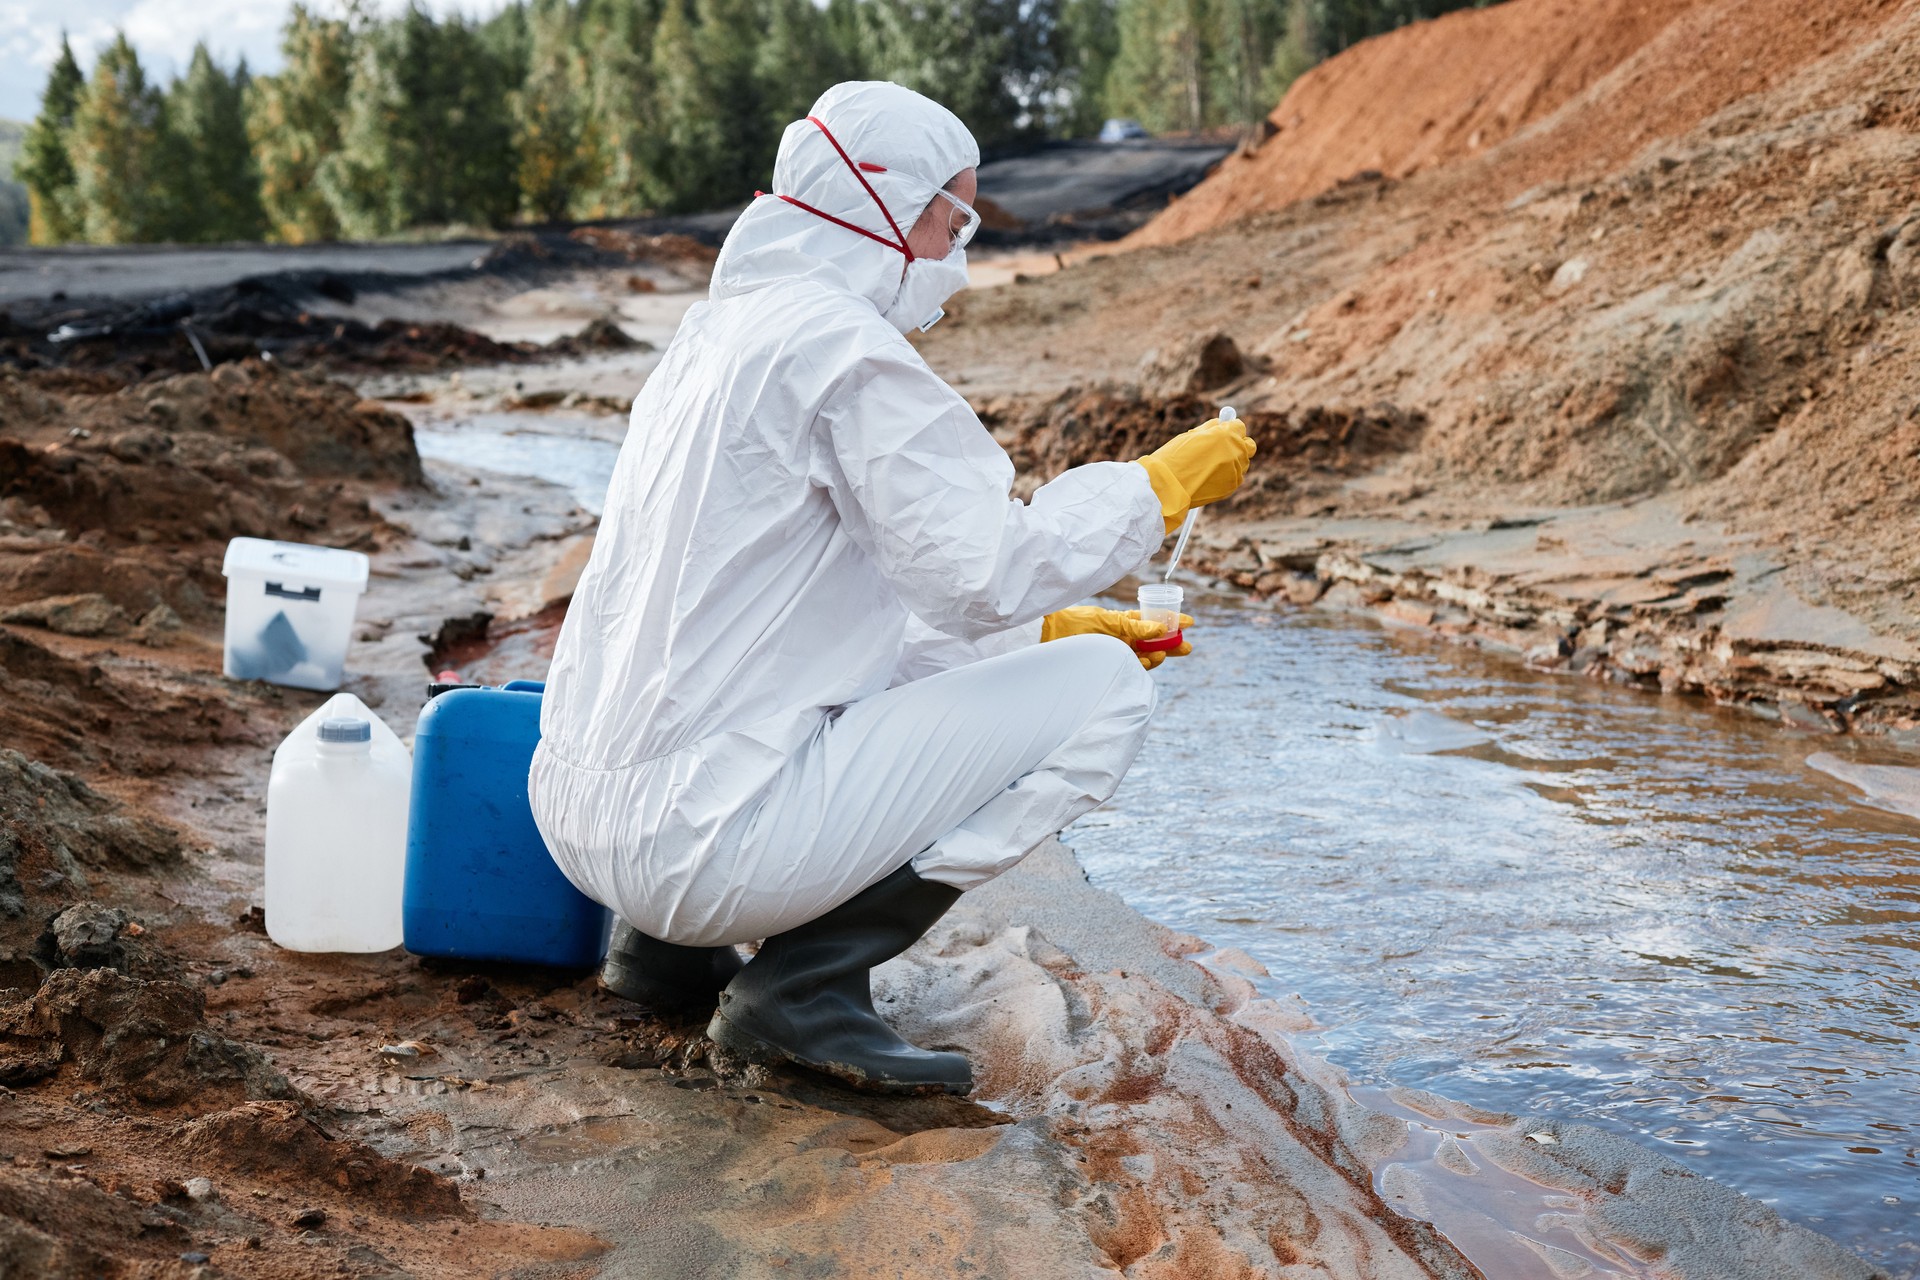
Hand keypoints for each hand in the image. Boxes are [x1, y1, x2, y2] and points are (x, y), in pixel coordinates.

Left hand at [1040, 606, 1194, 669]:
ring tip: (1165, 653)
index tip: (1190, 622)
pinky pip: (1134, 667)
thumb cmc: (1076, 623)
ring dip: (1159, 656)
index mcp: (1124, 622)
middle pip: (1154, 642)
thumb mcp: (1108, 621)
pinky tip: (1150, 661)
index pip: (1153, 621)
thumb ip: (1134, 625)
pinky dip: (1144, 665)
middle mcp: (1124, 638)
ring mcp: (1119, 653)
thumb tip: (1160, 628)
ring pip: (1147, 656)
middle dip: (1172, 644)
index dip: (1171, 621)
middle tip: (1188, 647)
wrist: (1051, 637)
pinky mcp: (1112, 667)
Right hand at [1135, 416, 1256, 532]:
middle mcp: (1235, 451)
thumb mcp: (1191, 436)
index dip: (1230, 429)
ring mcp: (1235, 470)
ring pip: (1243, 463)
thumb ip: (1210, 429)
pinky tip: (1209, 478)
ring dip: (1233, 461)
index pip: (1239, 426)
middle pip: (1248, 445)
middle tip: (1223, 448)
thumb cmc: (1174, 457)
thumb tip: (1220, 423)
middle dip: (1238, 445)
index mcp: (1226, 434)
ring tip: (1210, 467)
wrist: (1167, 486)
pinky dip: (1227, 476)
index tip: (1222, 433)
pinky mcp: (1232, 486)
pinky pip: (1235, 477)